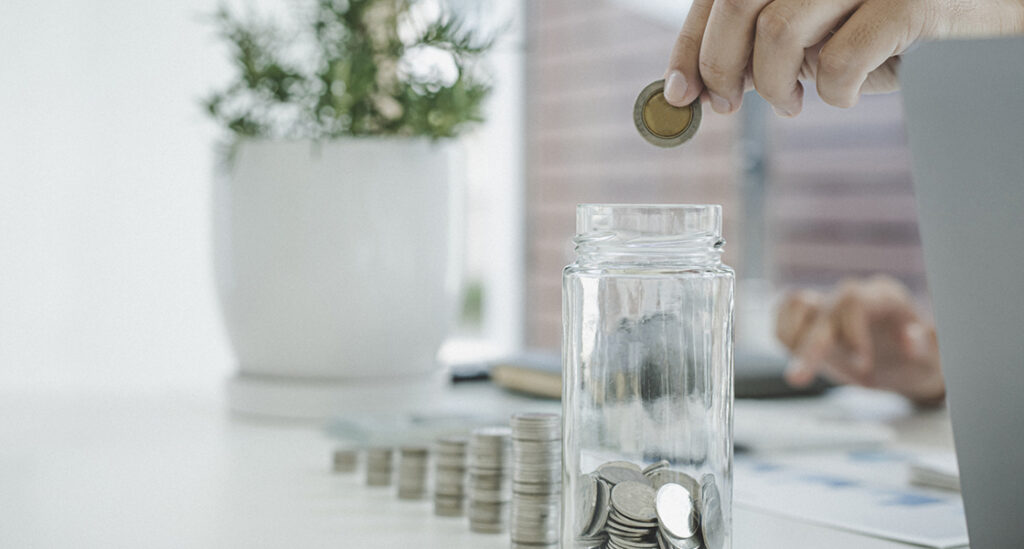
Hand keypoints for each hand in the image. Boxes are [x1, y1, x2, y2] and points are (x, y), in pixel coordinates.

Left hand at [663, 0, 1023, 114]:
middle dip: (720, 65)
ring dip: (773, 83)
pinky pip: (839, 62)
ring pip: (778, 31)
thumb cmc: (912, 11)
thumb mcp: (835, 14)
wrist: (1002, 2)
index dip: (691, 41)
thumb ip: (779, 32)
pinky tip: (849, 93)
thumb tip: (715, 80)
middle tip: (727, 104)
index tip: (680, 89)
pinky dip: (835, 93)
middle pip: (738, 0)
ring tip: (791, 102)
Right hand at [776, 276, 944, 404]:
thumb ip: (925, 345)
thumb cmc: (920, 360)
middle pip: (823, 309)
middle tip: (798, 379)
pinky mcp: (812, 318)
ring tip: (798, 372)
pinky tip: (794, 358)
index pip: (855, 301)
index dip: (852, 332)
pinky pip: (784, 311)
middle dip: (810, 347)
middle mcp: (854, 297)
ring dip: (793, 338)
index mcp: (885, 298)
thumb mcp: (934, 359)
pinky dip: (783, 333)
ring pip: (796, 302)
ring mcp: (831, 305)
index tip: (861, 365)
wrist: (905, 366)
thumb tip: (912, 337)